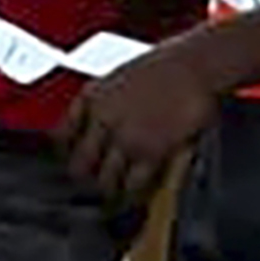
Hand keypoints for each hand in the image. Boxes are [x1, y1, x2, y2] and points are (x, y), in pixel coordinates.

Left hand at [58, 41, 221, 205]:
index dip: (66, 153)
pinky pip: (134, 185)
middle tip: (96, 185)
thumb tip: (103, 124)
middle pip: (80, 165)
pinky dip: (135, 194)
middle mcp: (103, 118)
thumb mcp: (123, 76)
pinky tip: (138, 195)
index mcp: (92, 96)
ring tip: (118, 197)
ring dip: (111, 190)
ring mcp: (125, 138)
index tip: (73, 159)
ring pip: (105, 180)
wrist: (198, 64)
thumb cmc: (170, 65)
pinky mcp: (151, 152)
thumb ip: (107, 102)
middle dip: (87, 178)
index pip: (61, 135)